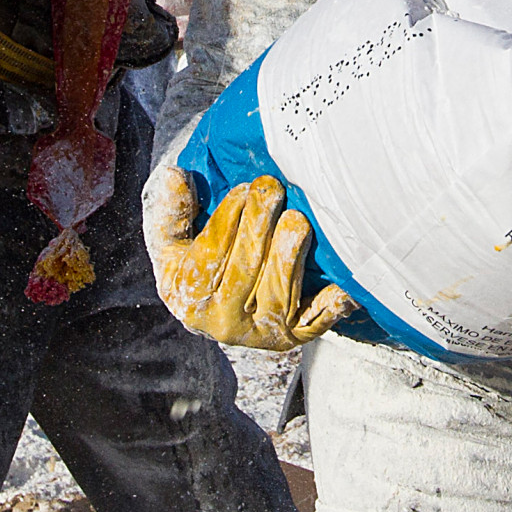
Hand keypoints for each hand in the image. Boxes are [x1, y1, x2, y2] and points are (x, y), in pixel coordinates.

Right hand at [143, 167, 354, 349]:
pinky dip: (331, 303)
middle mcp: (224, 322)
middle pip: (245, 272)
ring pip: (279, 295)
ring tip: (296, 222)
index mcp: (189, 299)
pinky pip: (316, 320)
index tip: (241, 190)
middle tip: (272, 191)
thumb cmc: (198, 267)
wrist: (223, 316)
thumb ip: (170, 213)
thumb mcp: (172, 244)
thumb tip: (173, 175)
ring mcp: (263, 332)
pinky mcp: (296, 336)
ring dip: (288, 257)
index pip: (208, 257)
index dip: (225, 222)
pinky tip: (342, 284)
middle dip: (258, 229)